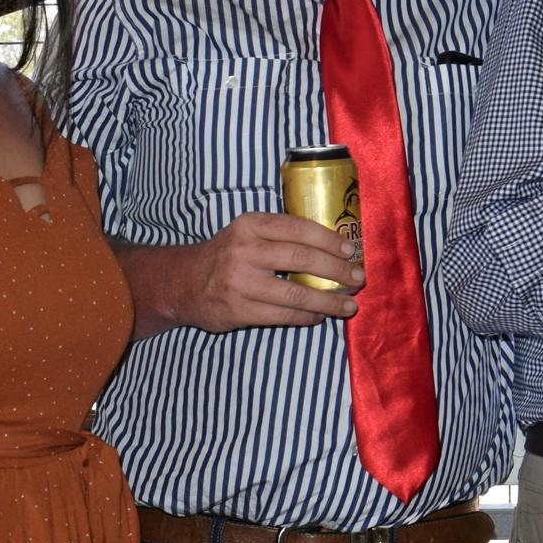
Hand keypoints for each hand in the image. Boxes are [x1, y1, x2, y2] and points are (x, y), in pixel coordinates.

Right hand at [133, 213, 362, 333]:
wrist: (184, 283)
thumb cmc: (228, 255)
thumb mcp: (247, 233)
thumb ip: (280, 234)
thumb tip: (334, 245)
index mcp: (250, 225)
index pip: (298, 228)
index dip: (329, 240)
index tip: (350, 250)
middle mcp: (244, 251)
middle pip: (302, 260)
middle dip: (336, 270)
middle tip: (357, 278)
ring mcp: (240, 282)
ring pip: (296, 293)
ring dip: (329, 301)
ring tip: (349, 305)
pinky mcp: (239, 310)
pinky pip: (283, 315)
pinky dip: (307, 316)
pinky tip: (320, 315)